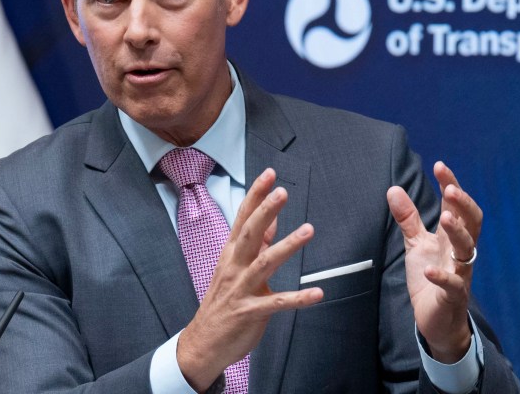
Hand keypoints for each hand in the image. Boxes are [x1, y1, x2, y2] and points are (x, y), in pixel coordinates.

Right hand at [178, 168, 323, 390]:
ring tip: (308, 230)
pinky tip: (317, 293)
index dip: (255, 196)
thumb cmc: (223, 303)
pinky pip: (277, 304)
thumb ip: (255, 246)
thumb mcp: (235, 269)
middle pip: (250, 233)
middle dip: (266, 211)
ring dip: (287, 245)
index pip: (243, 218)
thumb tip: (271, 221)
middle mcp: (234, 267)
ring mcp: (240, 289)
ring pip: (264, 263)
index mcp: (231, 254)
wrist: (202, 344)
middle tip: (282, 192)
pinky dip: (298, 298)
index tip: (269, 174)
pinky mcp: (249, 312)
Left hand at [387, 161, 482, 362]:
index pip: (457, 206)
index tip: (440, 166)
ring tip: (446, 218)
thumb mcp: (416, 244)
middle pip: (472, 223)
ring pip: (468, 250)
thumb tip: (394, 188)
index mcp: (452, 237)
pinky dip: (441, 277)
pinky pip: (453, 285)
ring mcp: (460, 273)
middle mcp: (460, 252)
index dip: (451, 186)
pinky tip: (428, 270)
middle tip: (449, 190)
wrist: (435, 319)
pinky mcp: (453, 296)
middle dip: (463, 205)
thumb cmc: (429, 277)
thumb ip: (408, 218)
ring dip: (458, 233)